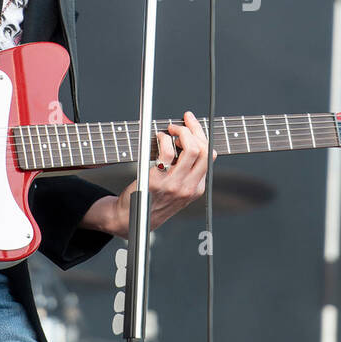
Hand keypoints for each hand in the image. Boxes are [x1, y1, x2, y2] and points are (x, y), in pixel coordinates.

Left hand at [105, 111, 215, 236]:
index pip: (209, 155)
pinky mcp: (157, 181)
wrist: (132, 219)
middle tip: (183, 122)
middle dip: (195, 129)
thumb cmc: (152, 201)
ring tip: (171, 129)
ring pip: (191, 149)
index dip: (201, 135)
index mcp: (197, 188)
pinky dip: (164, 139)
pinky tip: (158, 138)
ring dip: (181, 131)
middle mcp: (189, 187)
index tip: (192, 123)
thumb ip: (187, 172)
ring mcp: (174, 185)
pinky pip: (167, 152)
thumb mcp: (178, 191)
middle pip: (204, 150)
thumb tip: (190, 142)